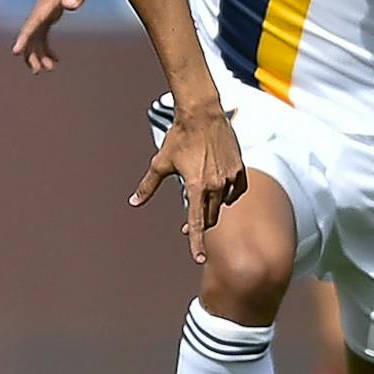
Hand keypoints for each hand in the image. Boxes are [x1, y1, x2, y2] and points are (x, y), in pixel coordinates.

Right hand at [12, 0, 108, 72]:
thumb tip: (67, 6)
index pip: (34, 20)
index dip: (25, 37)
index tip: (15, 51)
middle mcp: (45, 4)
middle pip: (32, 31)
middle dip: (32, 52)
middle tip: (39, 71)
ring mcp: (47, 7)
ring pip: (36, 34)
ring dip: (38, 52)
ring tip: (48, 69)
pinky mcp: (53, 9)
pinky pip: (44, 32)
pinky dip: (47, 46)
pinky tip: (55, 58)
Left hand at [130, 105, 246, 262]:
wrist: (202, 114)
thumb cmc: (179, 137)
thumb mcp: (160, 164)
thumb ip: (147, 186)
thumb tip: (134, 202)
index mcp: (196, 186)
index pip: (196, 222)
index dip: (196, 242)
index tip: (199, 259)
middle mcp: (216, 184)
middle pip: (209, 216)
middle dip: (198, 225)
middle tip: (185, 230)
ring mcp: (230, 177)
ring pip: (223, 204)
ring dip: (211, 209)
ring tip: (199, 201)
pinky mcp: (239, 169)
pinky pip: (236, 191)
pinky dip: (227, 196)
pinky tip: (218, 194)